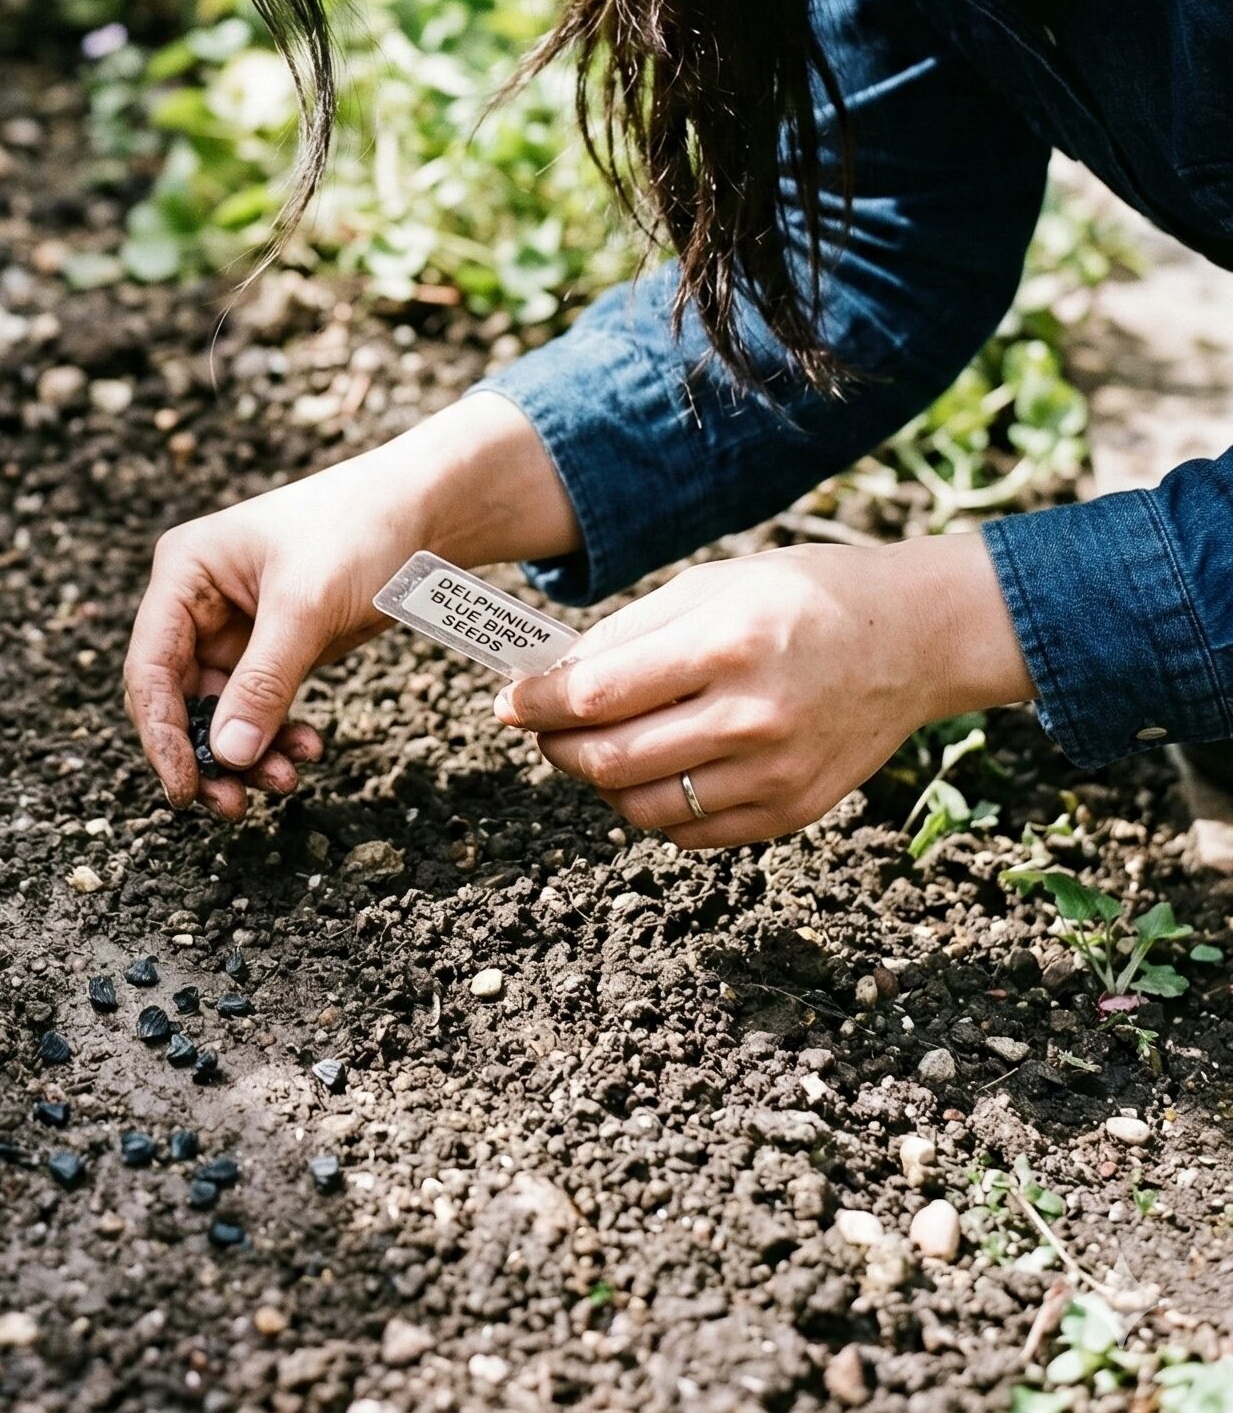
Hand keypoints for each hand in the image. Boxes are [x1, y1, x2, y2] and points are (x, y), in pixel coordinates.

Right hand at [125, 392, 576, 819]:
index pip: (151, 664)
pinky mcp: (272, 647)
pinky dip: (276, 735)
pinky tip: (306, 749)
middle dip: (207, 751)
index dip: (162, 731)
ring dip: (246, 752)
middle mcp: (198, 600)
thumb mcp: (307, 606)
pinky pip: (259, 706)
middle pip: (178, 696)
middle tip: (234, 805)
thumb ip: (264, 681)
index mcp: (185, 570)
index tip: (184, 788)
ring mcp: (234, 626)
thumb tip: (226, 756)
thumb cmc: (360, 531)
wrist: (427, 509)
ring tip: (285, 780)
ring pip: (220, 711)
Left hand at [497, 536, 1033, 846]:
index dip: (536, 704)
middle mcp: (751, 717)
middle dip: (556, 747)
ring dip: (598, 783)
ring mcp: (775, 773)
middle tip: (542, 729)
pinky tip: (649, 771)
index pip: (597, 694)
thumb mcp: (710, 587)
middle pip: (610, 760)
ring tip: (593, 749)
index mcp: (725, 646)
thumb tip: (553, 675)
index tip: (508, 701)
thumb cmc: (801, 598)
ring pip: (642, 806)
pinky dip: (650, 808)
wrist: (911, 638)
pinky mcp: (792, 810)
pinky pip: (690, 831)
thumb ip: (628, 634)